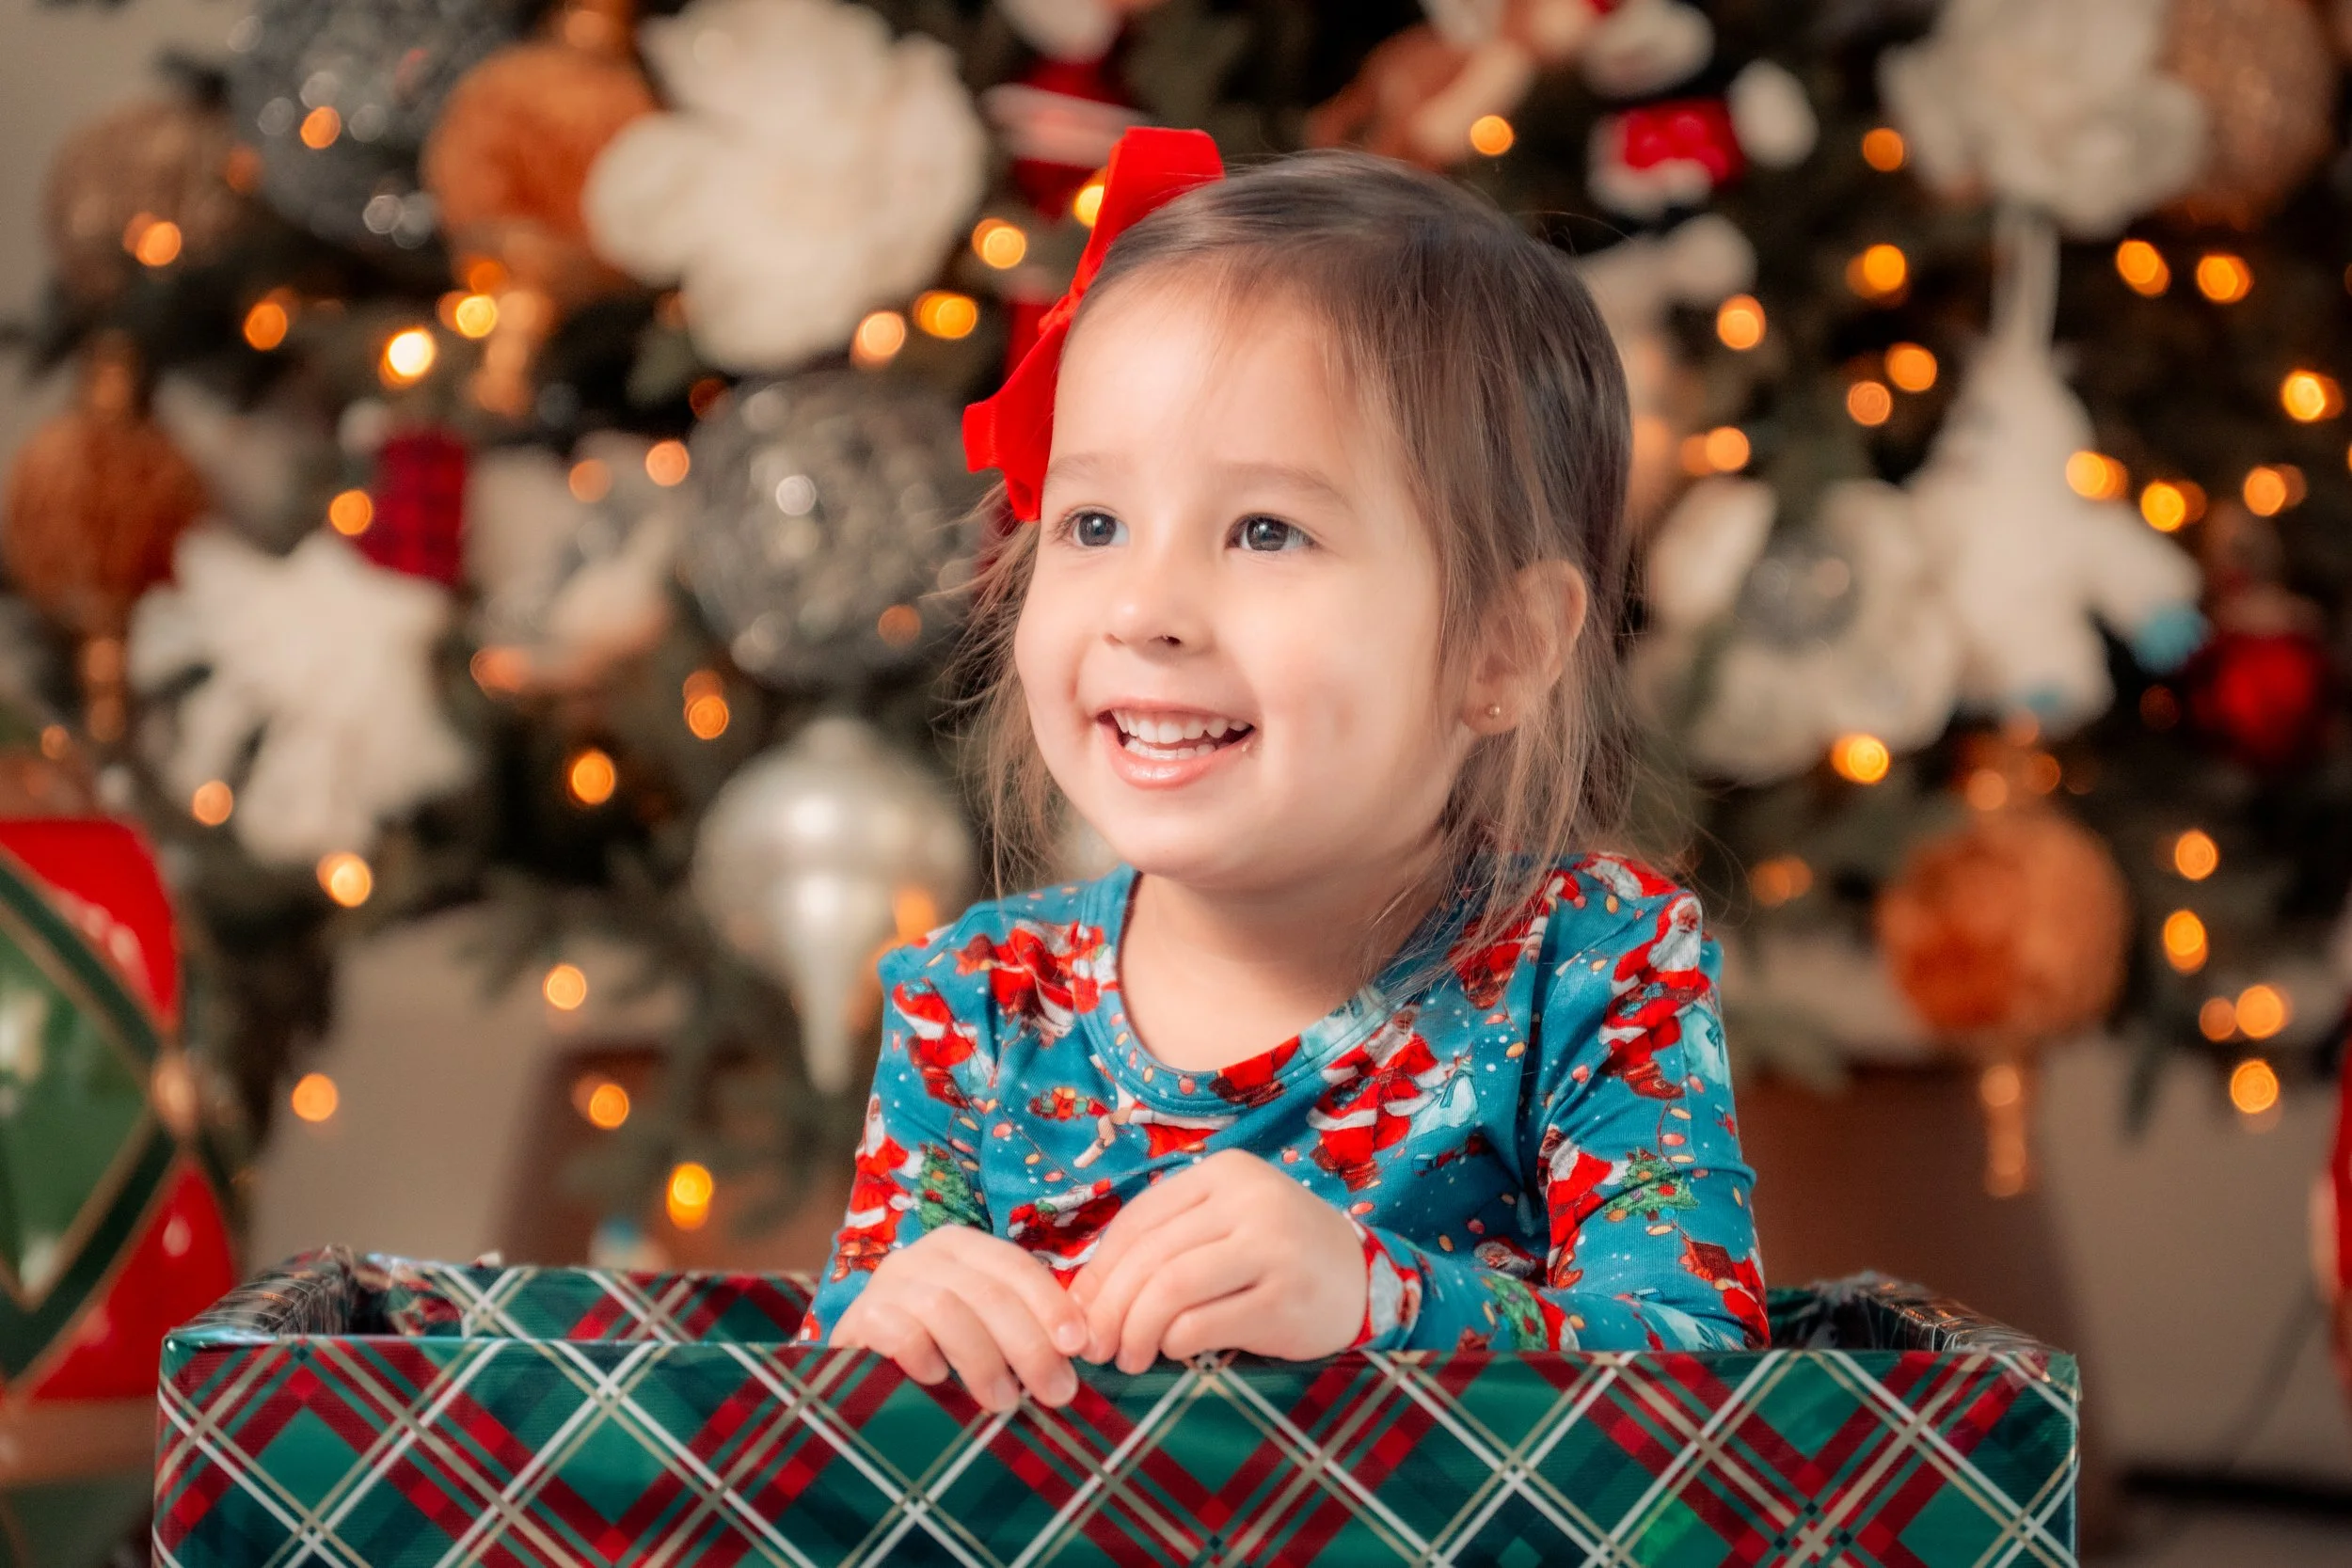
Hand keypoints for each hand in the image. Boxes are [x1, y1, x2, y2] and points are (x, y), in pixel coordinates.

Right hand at [827, 1225, 1089, 1411]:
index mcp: (961, 1247)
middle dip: (1029, 1344)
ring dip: (984, 1360)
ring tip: (1005, 1402)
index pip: (1015, 1266)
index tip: (1078, 1347)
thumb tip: (1079, 1349)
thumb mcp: (984, 1330)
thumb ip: (1024, 1329)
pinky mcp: (859, 1319)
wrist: (861, 1375)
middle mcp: (922, 1255)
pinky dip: (925, 1357)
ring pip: (947, 1309)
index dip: (1051, 1305)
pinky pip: (899, 1332)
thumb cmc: (937, 1352)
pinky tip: (939, 1381)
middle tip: (1055, 1392)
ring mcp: (887, 1284)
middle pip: (988, 1291)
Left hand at [1067, 1149, 1365, 1372]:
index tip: (1080, 1310)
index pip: (1138, 1219)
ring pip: (1170, 1288)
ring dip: (1136, 1331)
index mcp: (1225, 1173)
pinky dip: (1174, 1343)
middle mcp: (1249, 1199)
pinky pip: (1203, 1324)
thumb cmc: (1276, 1254)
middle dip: (1110, 1308)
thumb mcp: (1225, 1225)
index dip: (1099, 1269)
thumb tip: (1083, 1295)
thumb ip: (1166, 1243)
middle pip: (1149, 1255)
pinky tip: (1173, 1352)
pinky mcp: (1285, 1297)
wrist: (1363, 1279)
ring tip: (1129, 1358)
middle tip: (1095, 1347)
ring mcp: (1271, 1246)